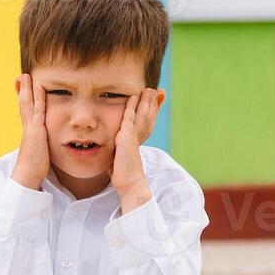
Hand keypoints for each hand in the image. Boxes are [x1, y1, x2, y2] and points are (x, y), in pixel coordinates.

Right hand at [10, 73, 50, 189]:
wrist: (27, 176)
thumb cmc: (34, 168)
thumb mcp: (38, 153)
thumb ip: (40, 146)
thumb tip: (42, 147)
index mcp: (28, 132)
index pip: (25, 112)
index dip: (23, 99)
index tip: (21, 88)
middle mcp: (27, 128)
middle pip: (23, 104)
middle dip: (22, 90)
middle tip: (20, 77)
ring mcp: (31, 128)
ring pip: (28, 104)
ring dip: (27, 89)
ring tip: (25, 76)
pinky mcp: (36, 131)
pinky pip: (38, 111)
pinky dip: (38, 98)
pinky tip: (40, 88)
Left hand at [110, 90, 162, 209]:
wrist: (130, 185)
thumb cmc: (123, 175)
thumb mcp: (122, 158)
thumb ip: (121, 150)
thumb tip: (116, 152)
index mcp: (139, 140)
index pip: (148, 122)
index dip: (154, 110)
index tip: (158, 99)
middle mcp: (139, 137)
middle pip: (149, 116)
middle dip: (153, 103)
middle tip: (157, 90)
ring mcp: (134, 137)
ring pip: (142, 115)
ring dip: (145, 101)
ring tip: (148, 89)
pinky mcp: (126, 139)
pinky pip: (128, 119)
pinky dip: (131, 108)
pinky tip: (132, 98)